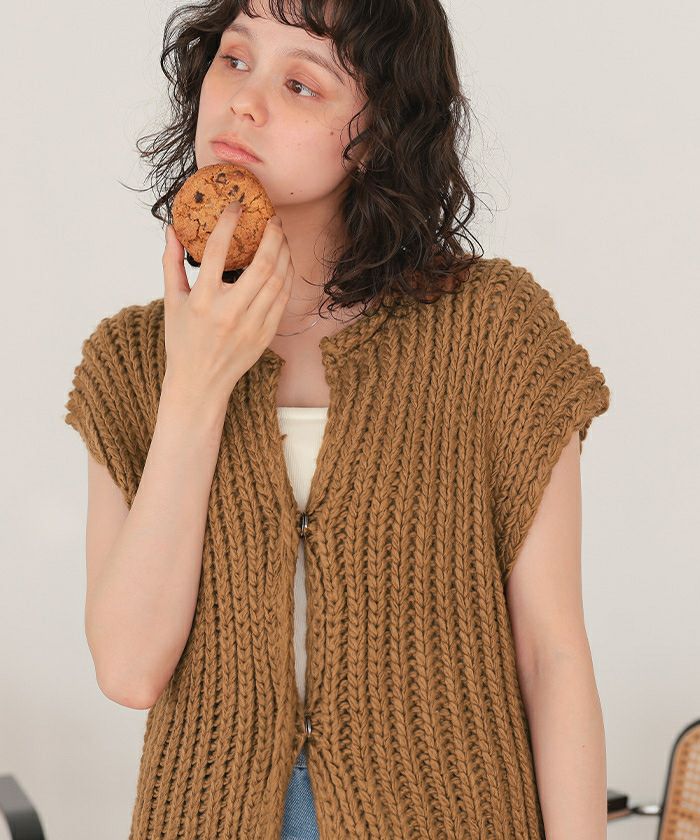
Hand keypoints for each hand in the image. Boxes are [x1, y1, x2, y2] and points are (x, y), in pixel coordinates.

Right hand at [161, 203, 292, 403]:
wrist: (200, 383)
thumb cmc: (183, 340)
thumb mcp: (172, 301)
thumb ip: (172, 263)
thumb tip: (173, 229)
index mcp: (203, 300)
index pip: (219, 251)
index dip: (229, 223)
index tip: (236, 206)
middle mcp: (230, 312)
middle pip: (261, 265)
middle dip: (271, 236)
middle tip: (272, 219)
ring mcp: (251, 325)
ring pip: (278, 281)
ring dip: (283, 254)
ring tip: (280, 237)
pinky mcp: (265, 335)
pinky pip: (283, 299)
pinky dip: (287, 277)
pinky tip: (284, 263)